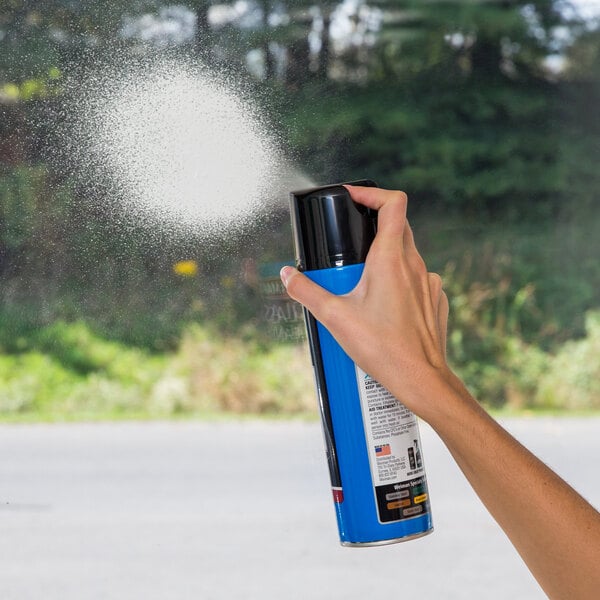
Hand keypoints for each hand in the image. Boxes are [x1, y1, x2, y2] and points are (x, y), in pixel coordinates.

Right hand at [281, 185, 449, 419]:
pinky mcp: (435, 300)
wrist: (422, 379)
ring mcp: (429, 282)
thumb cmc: (382, 349)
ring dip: (384, 261)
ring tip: (363, 289)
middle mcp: (415, 264)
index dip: (371, 192)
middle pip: (396, 227)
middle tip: (349, 255)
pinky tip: (386, 308)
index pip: (392, 203)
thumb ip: (307, 292)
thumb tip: (287, 275)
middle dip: (370, 232)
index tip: (352, 198)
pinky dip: (400, 283)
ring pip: (406, 255)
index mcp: (391, 259)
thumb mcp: (335, 318)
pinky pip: (417, 279)